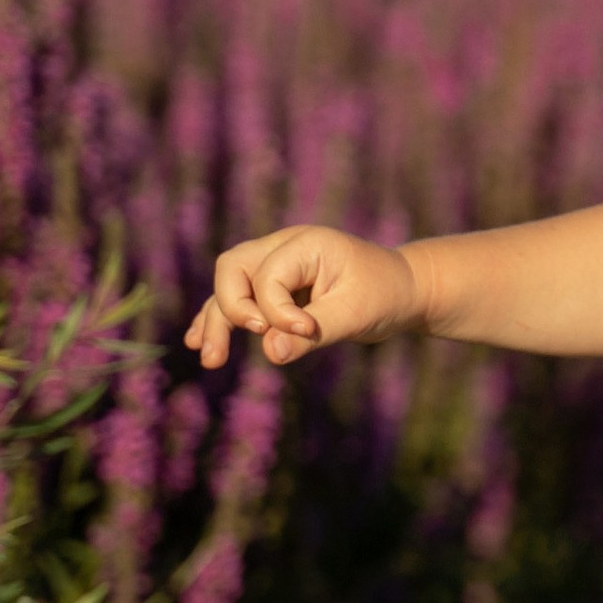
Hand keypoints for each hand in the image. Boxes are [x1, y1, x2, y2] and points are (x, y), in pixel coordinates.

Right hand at [184, 223, 421, 370]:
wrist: (404, 290)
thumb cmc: (385, 295)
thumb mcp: (356, 315)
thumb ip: (313, 334)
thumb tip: (270, 352)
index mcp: (306, 243)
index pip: (269, 276)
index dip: (277, 311)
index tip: (308, 331)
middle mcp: (284, 247)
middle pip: (232, 269)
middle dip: (227, 310)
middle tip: (227, 351)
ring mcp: (275, 264)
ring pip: (229, 286)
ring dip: (215, 321)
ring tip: (210, 359)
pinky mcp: (274, 287)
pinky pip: (238, 298)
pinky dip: (220, 318)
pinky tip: (198, 343)